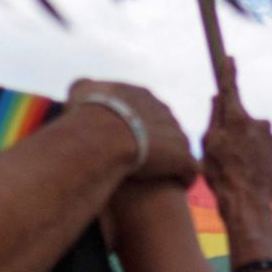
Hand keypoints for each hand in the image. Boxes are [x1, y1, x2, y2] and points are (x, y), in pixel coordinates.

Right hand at [67, 79, 194, 183]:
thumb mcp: (80, 93)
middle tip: (146, 160)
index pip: (146, 108)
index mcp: (142, 96)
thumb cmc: (88, 118)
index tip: (130, 140)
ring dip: (173, 161)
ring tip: (163, 176)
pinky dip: (184, 177)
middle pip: (166, 127)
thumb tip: (82, 86)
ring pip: (180, 147)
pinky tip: (177, 185)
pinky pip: (191, 169)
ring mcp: (176, 134)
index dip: (139, 125)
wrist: (103, 136)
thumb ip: (83, 87)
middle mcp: (164, 111)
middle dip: (159, 142)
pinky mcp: (183, 157)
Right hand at [201, 60, 271, 212]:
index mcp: (238, 118)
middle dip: (230, 128)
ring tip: (232, 166)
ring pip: (249, 134)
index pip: (231, 88)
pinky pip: (259, 147)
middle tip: (220, 151)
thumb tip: (218, 98)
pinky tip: (244, 172)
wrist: (248, 205)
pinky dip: (251, 155)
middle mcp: (258, 123)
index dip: (229, 72)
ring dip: (242, 144)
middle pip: (238, 117)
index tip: (230, 58)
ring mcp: (270, 137)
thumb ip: (214, 119)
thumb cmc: (222, 176)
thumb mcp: (208, 146)